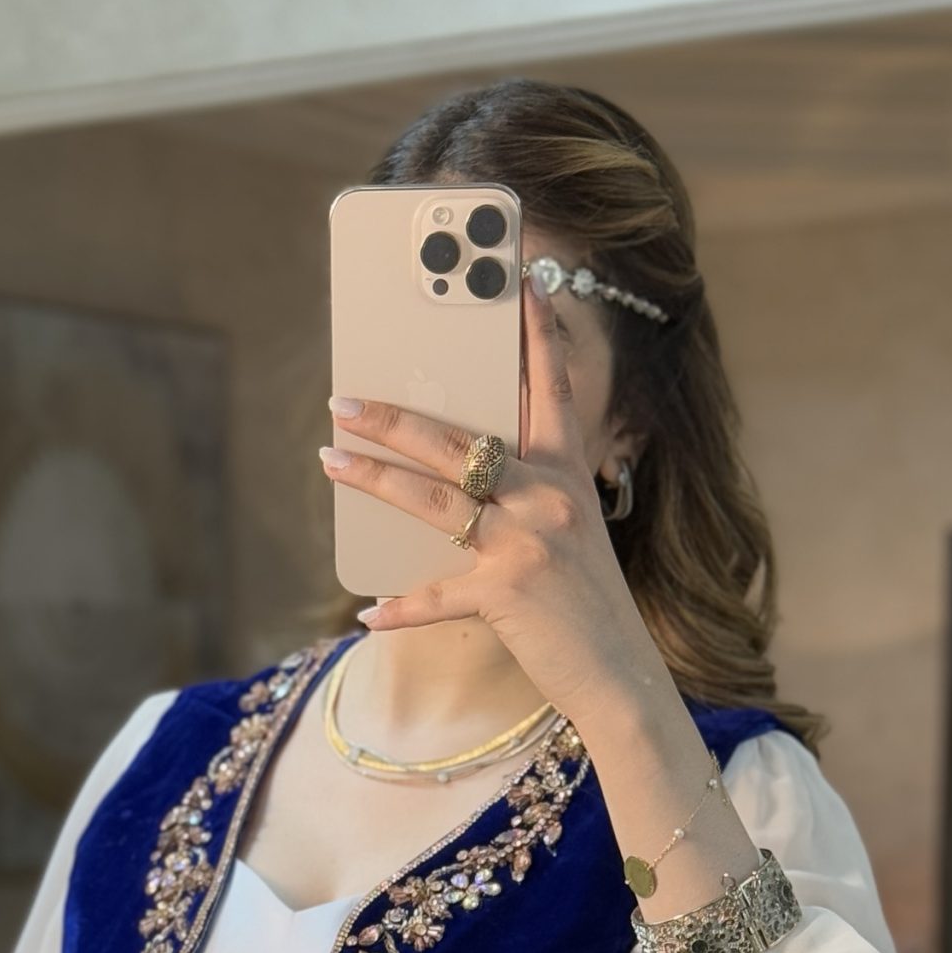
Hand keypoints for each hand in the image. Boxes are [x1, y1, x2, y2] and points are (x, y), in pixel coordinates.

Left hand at [319, 270, 664, 731]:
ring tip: (329, 458)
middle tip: (343, 400)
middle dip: (395, 418)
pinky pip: (437, 596)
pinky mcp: (508, 594)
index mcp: (568, 473)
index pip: (551, 388)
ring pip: (433, 499)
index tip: (520, 277)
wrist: (622, 674)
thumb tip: (457, 473)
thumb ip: (526, 495)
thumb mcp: (570, 533)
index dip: (535, 332)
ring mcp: (528, 542)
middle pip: (460, 441)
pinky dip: (400, 608)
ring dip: (373, 478)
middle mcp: (550, 496)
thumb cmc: (588, 604)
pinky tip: (366, 614)